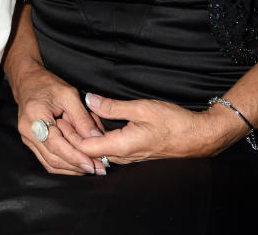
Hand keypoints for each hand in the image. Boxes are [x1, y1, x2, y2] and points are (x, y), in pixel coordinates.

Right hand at [11, 63, 102, 174]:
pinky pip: (48, 159)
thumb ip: (82, 117)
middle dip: (77, 167)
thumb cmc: (47, 84)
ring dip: (72, 169)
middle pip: (52, 159)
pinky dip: (65, 164)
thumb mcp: (68, 94)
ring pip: (50, 163)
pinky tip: (79, 163)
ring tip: (92, 168)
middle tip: (98, 169)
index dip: (74, 157)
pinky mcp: (32, 143)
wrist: (28, 81)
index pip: (55, 144)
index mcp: (35, 116)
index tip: (92, 164)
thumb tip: (96, 138)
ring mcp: (28, 139)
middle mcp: (28, 131)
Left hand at [67, 93, 245, 165]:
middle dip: (73, 136)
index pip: (85, 148)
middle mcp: (124, 156)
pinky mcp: (133, 153)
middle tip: (60, 117)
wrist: (198, 137)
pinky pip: (109, 149)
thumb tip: (90, 100)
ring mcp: (129, 157)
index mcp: (122, 146)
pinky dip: (97, 137)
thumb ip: (113, 106)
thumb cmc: (174, 122)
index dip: (70, 136)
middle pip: (89, 151)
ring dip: (84, 137)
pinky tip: (94, 123)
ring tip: (72, 119)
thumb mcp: (141, 108)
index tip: (60, 120)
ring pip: (98, 151)